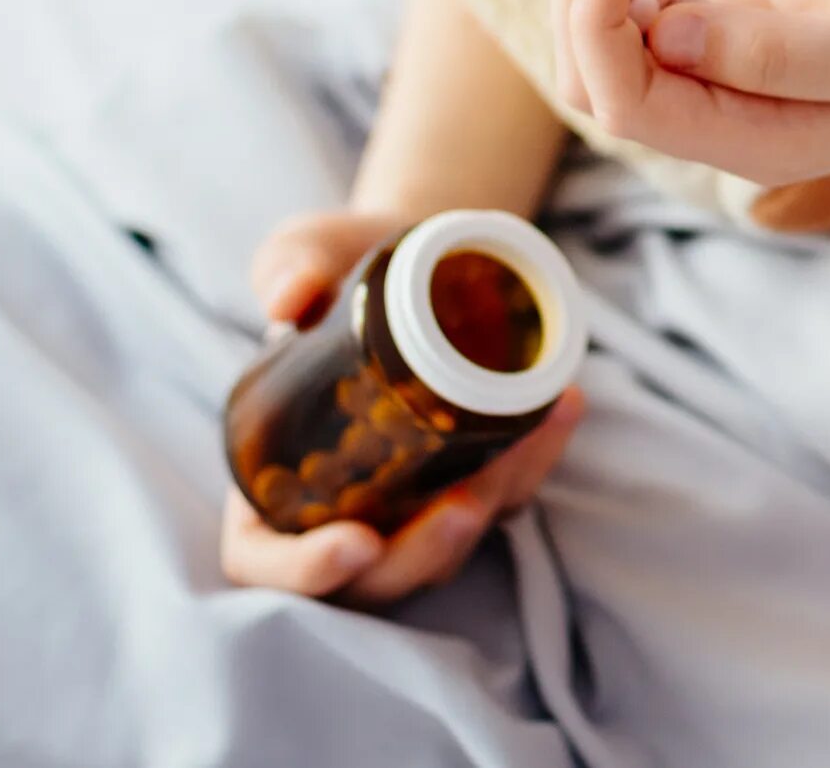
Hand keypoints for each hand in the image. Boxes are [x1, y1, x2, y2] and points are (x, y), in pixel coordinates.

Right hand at [217, 206, 586, 603]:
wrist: (409, 251)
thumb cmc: (338, 261)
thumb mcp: (303, 251)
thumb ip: (288, 267)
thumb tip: (287, 299)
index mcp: (270, 478)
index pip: (266, 562)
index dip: (304, 571)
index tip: (354, 542)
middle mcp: (337, 506)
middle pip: (374, 578)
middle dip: (424, 551)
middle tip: (468, 501)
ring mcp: (406, 502)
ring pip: (448, 547)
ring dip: (495, 503)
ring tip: (531, 430)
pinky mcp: (466, 478)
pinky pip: (503, 497)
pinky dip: (535, 460)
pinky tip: (563, 405)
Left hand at [547, 0, 829, 192]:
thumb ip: (777, 52)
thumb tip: (665, 34)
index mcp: (748, 140)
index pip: (629, 102)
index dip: (597, 25)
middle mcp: (722, 117)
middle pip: (599, 73)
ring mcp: (725, 76)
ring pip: (613, 34)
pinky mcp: (738, 35)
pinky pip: (650, 5)